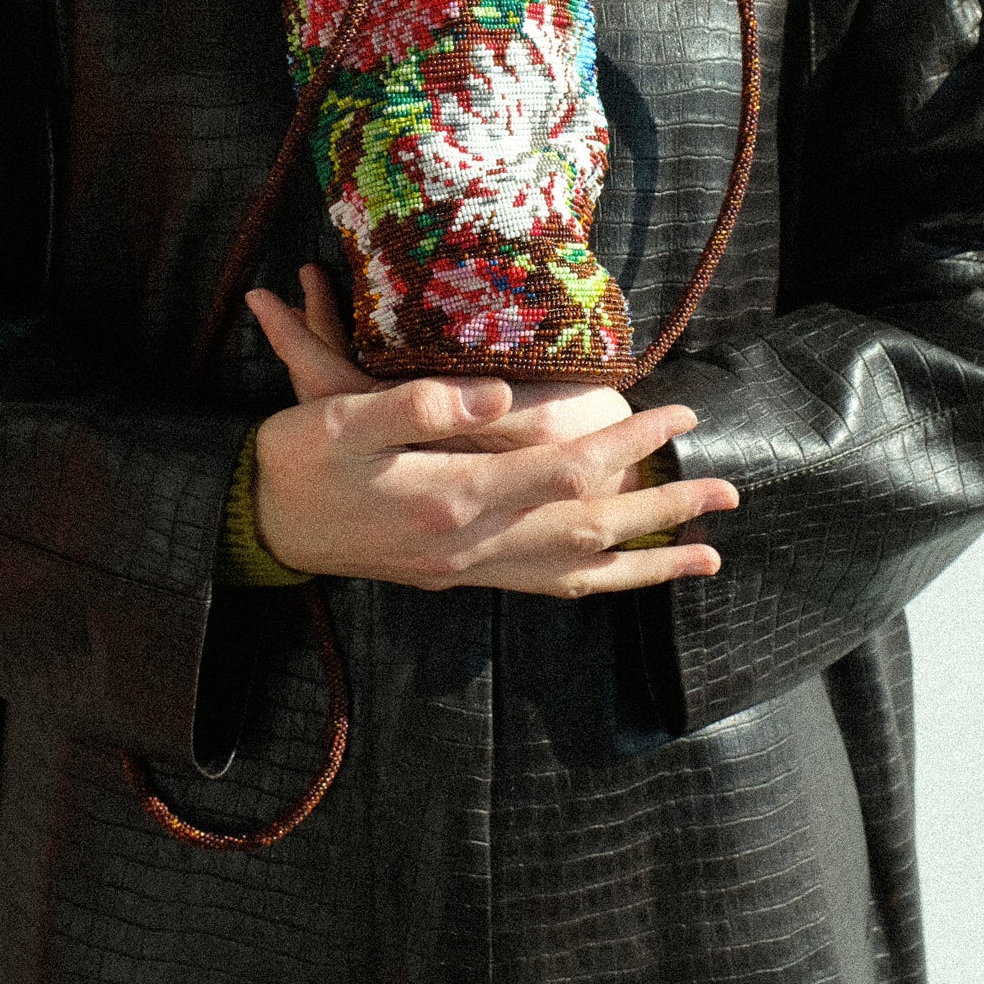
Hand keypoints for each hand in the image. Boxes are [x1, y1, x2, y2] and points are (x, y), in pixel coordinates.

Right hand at [242, 266, 738, 597]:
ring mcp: (467, 568)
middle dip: (664, 510)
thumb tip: (493, 394)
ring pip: (579, 573)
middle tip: (729, 491)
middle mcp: (472, 544)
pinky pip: (544, 588)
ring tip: (709, 555)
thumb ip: (420, 405)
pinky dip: (594, 584)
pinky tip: (622, 578)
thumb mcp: (340, 414)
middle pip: (591, 530)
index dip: (629, 443)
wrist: (254, 523)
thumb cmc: (296, 457)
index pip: (566, 469)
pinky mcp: (456, 575)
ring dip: (647, 562)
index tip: (678, 414)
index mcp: (453, 498)